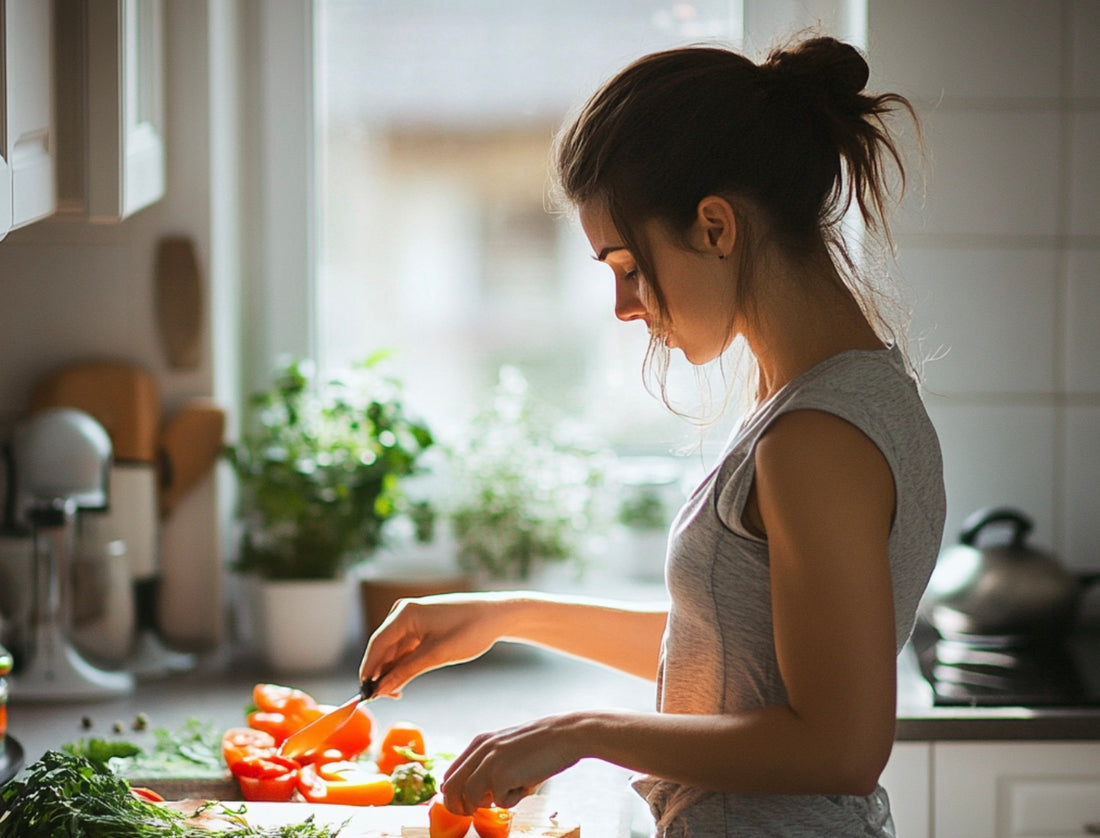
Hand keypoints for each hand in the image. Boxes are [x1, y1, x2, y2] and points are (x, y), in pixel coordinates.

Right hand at [358, 592, 509, 697]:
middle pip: (383, 648)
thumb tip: (380, 689)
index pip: (376, 645)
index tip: (364, 694)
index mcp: (404, 613)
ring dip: (393, 671)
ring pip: (394, 650)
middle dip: (381, 674)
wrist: (497, 616)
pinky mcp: (421, 625)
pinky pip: (405, 647)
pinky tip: (404, 681)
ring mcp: (412, 618)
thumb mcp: (436, 655)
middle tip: (384, 699)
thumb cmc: (470, 631)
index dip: (368, 670)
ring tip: (397, 694)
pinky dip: (403, 664)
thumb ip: (405, 672)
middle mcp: (403, 612)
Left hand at [440, 713, 585, 814]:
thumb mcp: (507, 748)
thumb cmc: (541, 745)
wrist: (564, 734)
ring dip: (489, 804)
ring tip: (512, 791)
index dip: (453, 795)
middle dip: (460, 807)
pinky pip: (500, 802)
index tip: (465, 805)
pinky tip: (527, 784)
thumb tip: (473, 795)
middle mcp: (480, 751)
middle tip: (476, 812)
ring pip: (470, 798)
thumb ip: (489, 764)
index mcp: (479, 743)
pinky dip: (513, 800)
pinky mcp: (502, 775)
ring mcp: (489, 763)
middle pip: (451, 789)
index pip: (450, 775)